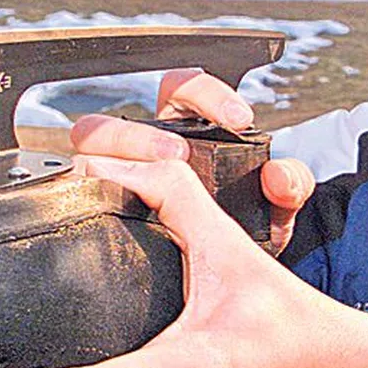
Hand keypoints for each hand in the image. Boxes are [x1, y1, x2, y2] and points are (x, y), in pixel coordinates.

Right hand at [70, 67, 314, 251]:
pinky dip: (86, 192)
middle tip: (179, 155)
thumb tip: (279, 176)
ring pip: (87, 148)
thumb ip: (290, 186)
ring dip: (114, 157)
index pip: (180, 86)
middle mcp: (143, 150)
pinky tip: (113, 211)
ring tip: (152, 180)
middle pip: (115, 118)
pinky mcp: (101, 209)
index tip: (237, 118)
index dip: (205, 92)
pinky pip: (77, 192)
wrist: (232, 281)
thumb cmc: (247, 229)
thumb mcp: (275, 209)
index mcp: (185, 129)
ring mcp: (117, 179)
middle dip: (143, 134)